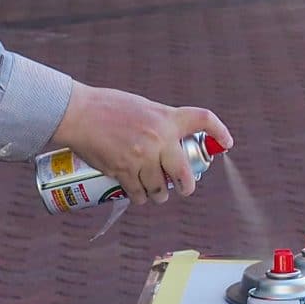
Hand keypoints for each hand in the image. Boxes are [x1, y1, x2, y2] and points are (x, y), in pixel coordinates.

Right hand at [54, 84, 233, 204]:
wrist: (77, 113)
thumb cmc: (107, 106)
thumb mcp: (142, 107)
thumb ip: (159, 123)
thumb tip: (170, 142)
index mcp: (166, 118)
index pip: (203, 120)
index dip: (220, 132)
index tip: (227, 143)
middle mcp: (159, 139)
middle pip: (184, 173)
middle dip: (186, 186)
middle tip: (185, 188)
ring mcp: (142, 157)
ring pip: (160, 188)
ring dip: (160, 194)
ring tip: (158, 193)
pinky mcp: (123, 171)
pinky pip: (139, 193)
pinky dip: (140, 197)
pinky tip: (139, 195)